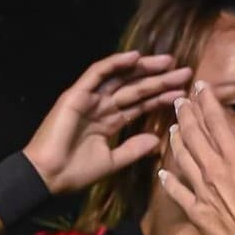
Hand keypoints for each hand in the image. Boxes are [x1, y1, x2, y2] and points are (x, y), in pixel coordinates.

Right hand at [22, 51, 190, 193]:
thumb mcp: (112, 161)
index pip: (142, 105)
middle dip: (161, 80)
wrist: (48, 177)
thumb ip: (134, 149)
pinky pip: (98, 73)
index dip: (162, 98)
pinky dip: (115, 63)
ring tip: (169, 61)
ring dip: (145, 68)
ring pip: (122, 78)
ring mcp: (89, 99)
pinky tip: (136, 57)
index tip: (184, 93)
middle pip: (137, 89)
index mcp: (110, 121)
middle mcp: (102, 107)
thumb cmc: (75, 172)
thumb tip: (157, 140)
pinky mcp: (77, 94)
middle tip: (186, 72)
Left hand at [159, 81, 234, 234]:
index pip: (217, 122)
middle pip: (194, 136)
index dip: (207, 101)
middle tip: (178, 100)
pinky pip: (177, 191)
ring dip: (175, 140)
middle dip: (185, 115)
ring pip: (182, 158)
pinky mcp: (196, 210)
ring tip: (171, 127)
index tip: (200, 86)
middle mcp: (213, 171)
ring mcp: (201, 191)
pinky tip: (162, 173)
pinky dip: (168, 180)